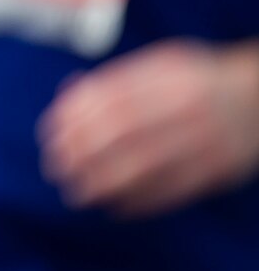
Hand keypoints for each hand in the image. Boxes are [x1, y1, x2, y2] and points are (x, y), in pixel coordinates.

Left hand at [38, 39, 258, 218]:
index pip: (110, 96)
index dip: (74, 119)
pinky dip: (140, 201)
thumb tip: (65, 97)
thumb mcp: (161, 64)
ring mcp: (208, 138)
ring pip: (147, 165)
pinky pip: (175, 190)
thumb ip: (117, 79)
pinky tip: (114, 206)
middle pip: (123, 130)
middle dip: (81, 152)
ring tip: (76, 193)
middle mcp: (189, 104)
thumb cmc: (197, 81)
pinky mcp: (221, 169)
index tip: (50, 134)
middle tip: (55, 167)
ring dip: (103, 183)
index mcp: (169, 74)